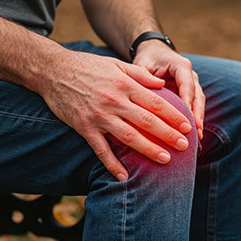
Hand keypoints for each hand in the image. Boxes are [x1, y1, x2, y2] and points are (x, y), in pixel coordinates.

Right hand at [34, 49, 192, 180]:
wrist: (53, 71)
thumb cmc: (87, 66)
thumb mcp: (115, 63)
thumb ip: (139, 74)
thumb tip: (161, 83)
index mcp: (124, 84)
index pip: (155, 102)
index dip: (173, 115)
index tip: (187, 125)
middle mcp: (114, 101)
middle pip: (147, 121)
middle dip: (168, 135)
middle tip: (184, 146)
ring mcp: (99, 116)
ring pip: (129, 137)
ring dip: (148, 150)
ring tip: (165, 160)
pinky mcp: (84, 127)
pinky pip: (100, 150)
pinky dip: (112, 165)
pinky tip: (124, 176)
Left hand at [132, 41, 204, 138]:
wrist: (154, 53)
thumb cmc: (147, 59)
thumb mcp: (143, 65)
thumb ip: (143, 77)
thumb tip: (142, 94)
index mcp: (181, 66)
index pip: (187, 84)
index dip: (187, 100)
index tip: (186, 116)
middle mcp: (190, 76)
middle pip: (197, 96)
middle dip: (197, 115)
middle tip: (196, 132)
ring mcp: (192, 85)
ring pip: (199, 104)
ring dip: (198, 121)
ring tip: (197, 139)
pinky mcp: (190, 94)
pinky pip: (194, 108)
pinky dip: (194, 121)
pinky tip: (194, 137)